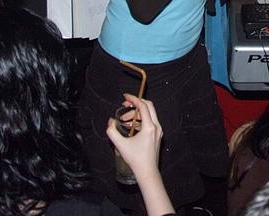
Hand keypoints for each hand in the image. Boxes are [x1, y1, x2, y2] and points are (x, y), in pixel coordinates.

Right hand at [105, 94, 174, 214]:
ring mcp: (158, 131)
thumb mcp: (120, 145)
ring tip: (123, 120)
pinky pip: (149, 122)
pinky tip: (129, 126)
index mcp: (150, 127)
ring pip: (148, 115)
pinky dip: (139, 121)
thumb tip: (110, 121)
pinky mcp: (157, 135)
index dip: (134, 99)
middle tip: (125, 105)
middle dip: (136, 104)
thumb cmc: (136, 159)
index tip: (125, 96)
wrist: (147, 171)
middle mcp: (156, 127)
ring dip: (136, 114)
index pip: (143, 106)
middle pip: (149, 107)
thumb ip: (112, 131)